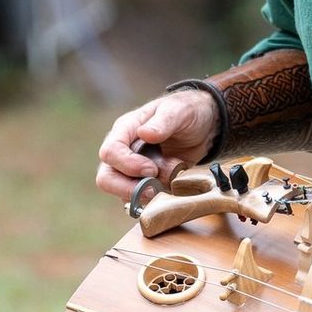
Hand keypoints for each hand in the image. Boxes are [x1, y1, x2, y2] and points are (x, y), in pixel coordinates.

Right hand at [93, 89, 219, 201]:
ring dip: (147, 194)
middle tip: (153, 190)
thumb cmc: (187, 112)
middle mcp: (124, 151)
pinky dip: (156, 200)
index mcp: (125, 130)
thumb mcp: (179, 111)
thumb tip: (144, 133)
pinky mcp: (145, 183)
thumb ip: (163, 121)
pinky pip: (140, 200)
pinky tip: (173, 188)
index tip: (151, 169)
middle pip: (106, 178)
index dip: (127, 165)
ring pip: (122, 193)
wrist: (205, 126)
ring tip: (171, 181)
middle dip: (128, 188)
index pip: (110, 152)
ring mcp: (132, 169)